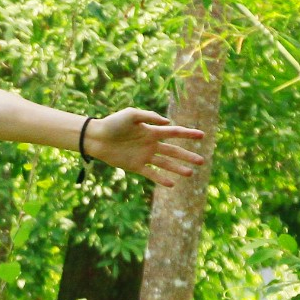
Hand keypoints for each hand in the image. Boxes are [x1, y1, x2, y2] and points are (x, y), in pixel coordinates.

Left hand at [87, 109, 207, 187]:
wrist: (96, 137)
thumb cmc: (113, 123)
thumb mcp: (131, 115)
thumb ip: (149, 117)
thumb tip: (167, 123)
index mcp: (151, 131)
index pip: (174, 132)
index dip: (188, 134)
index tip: (202, 135)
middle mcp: (151, 144)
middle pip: (173, 151)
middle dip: (187, 156)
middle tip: (202, 161)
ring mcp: (144, 156)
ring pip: (165, 164)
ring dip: (178, 169)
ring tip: (190, 173)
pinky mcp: (135, 166)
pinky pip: (151, 173)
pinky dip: (161, 179)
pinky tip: (172, 184)